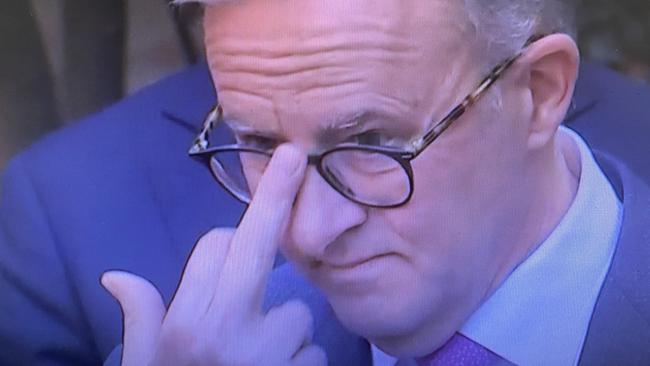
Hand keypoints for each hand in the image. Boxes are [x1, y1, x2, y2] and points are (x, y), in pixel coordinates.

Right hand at [101, 144, 324, 365]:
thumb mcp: (144, 362)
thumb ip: (140, 316)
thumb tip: (114, 277)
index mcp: (186, 323)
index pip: (215, 247)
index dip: (225, 242)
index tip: (231, 246)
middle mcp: (228, 332)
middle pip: (256, 247)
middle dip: (276, 197)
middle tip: (294, 156)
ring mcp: (271, 354)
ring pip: (297, 310)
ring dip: (284, 326)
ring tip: (260, 356)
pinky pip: (314, 346)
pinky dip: (300, 356)